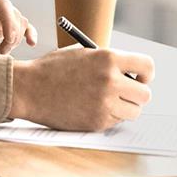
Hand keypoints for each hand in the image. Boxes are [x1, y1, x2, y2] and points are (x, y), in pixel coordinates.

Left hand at [0, 0, 38, 56]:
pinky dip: (24, 34)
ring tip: (2, 52)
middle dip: (13, 32)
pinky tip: (30, 43)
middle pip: (12, 13)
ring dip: (16, 37)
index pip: (2, 4)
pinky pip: (16, 28)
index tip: (8, 40)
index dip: (10, 21)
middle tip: (3, 51)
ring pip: (17, 21)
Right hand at [9, 47, 154, 130]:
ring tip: (105, 101)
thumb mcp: (82, 54)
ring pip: (133, 111)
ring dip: (124, 107)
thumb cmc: (53, 69)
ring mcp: (104, 104)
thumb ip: (107, 62)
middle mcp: (110, 81)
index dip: (146, 73)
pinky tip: (90, 108)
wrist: (29, 88)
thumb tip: (129, 72)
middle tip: (124, 92)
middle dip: (136, 93)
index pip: (147, 66)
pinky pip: (115, 122)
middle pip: (145, 94)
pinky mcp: (97, 123)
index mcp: (108, 59)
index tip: (140, 77)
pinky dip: (108, 117)